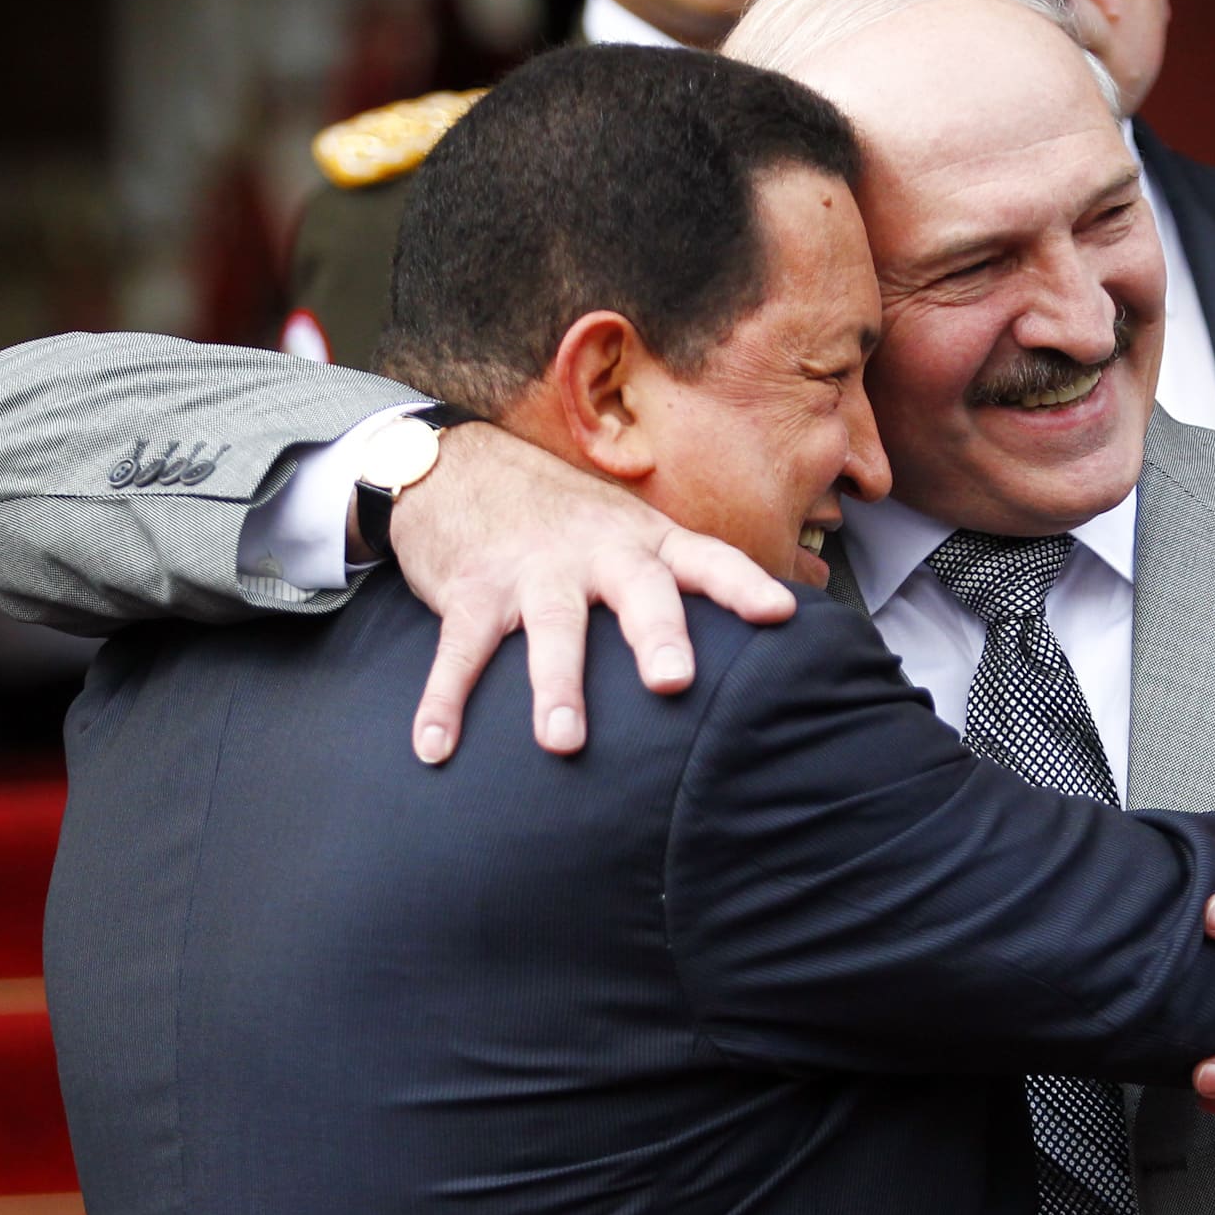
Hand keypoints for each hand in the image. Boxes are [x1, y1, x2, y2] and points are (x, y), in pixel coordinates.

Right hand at [389, 421, 795, 761]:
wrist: (457, 465)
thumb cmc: (563, 518)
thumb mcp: (628, 530)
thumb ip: (681, 577)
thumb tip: (768, 626)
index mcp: (643, 541)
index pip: (706, 559)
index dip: (742, 584)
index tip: (779, 613)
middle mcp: (596, 552)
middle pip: (636, 591)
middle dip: (655, 636)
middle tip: (671, 683)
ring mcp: (533, 571)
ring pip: (551, 630)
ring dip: (555, 686)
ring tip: (562, 744)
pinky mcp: (472, 591)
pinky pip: (459, 653)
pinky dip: (444, 702)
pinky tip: (435, 748)